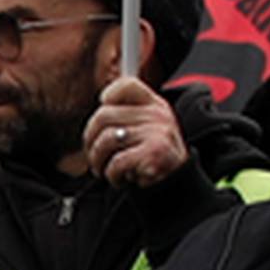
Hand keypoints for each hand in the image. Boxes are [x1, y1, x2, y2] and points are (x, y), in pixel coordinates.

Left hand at [84, 73, 185, 188]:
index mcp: (155, 105)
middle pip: (103, 115)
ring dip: (98, 160)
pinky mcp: (154, 153)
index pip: (127, 85)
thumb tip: (95, 117)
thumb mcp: (148, 130)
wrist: (180, 184)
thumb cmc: (155, 159)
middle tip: (94, 156)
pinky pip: (116, 161)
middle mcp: (157, 115)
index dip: (108, 96)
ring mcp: (157, 132)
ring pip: (106, 139)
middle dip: (90, 140)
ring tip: (104, 170)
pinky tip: (120, 179)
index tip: (104, 118)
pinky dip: (112, 175)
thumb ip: (127, 117)